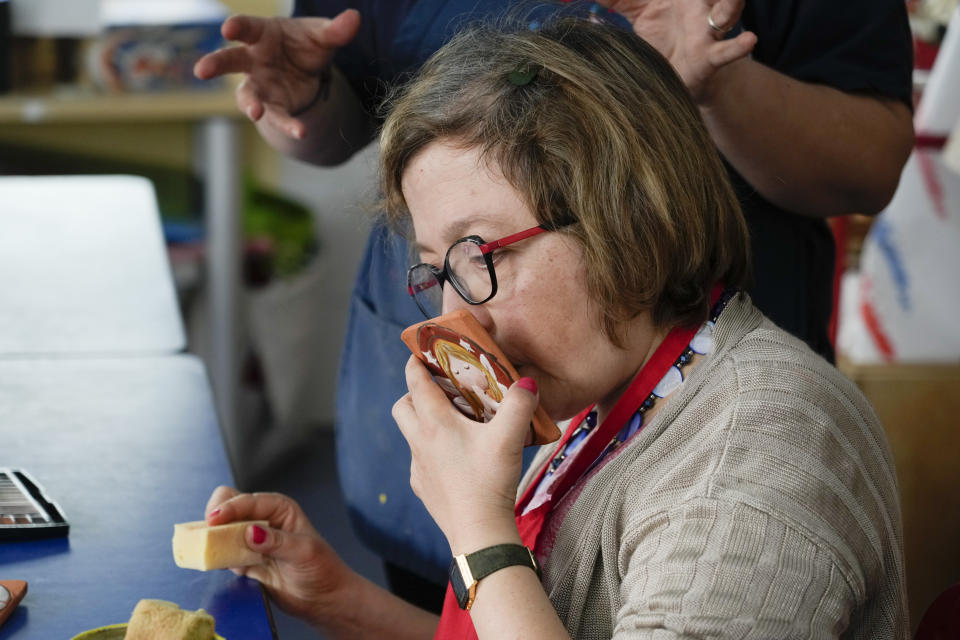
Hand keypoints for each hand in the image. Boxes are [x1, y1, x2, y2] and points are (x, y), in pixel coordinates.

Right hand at [193, 10, 360, 138]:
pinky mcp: (273, 106)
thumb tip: (354, 19)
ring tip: (255, 113)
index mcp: (262, 34)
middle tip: (202, 70)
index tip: (228, 29)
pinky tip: (301, 132)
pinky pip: (278, 117)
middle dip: (216, 64)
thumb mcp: (323, 35)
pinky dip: (288, 125)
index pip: (246, 28)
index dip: (236, 27)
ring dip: (249, 104)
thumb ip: (336, 30)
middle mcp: (253, 60)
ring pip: (247, 95)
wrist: (310, 70)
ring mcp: (260, 85)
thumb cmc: (306, 44)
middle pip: (229, 60)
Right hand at [205, 487, 354, 625]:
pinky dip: (217, 556)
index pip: (249, 500)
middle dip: (217, 516)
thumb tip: (250, 532)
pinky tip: (217, 562)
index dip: (230, 507)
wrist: (323, 598)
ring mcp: (252, 540)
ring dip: (213, 537)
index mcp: (279, 508)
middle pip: (230, 507)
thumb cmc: (322, 569)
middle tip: (208, 532)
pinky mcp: (244, 560)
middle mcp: (263, 519)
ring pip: (223, 530)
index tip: (213, 518)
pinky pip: (224, 553)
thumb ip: (277, 541)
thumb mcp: (303, 552)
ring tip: (208, 547)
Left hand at [393, 357, 538, 554]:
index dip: (416, 362)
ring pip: (410, 434)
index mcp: (434, 423)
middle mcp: (419, 442)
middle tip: (439, 390)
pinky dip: (432, 451)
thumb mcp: (510, 438)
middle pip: (402, 406)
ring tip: (453, 423)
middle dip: (414, 393)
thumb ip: (519, 404)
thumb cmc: (489, 482)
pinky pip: (420, 461)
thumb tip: (527, 382)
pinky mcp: (423, 488)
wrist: (478, 534)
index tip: (422, 352)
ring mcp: (417, 467)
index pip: (415, 382)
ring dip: (423, 423)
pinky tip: (456, 458)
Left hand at [594, 0, 755, 101]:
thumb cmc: (660, 37)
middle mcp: (698, 5)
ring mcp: (706, 30)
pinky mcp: (710, 56)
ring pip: (726, 11)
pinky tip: (749, 40)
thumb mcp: (637, 12)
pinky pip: (726, 51)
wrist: (677, 77)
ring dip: (731, 4)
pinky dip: (738, 47)